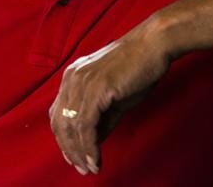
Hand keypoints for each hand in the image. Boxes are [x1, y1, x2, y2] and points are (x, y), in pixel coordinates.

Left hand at [49, 20, 171, 174]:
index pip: (58, 112)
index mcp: (73, 75)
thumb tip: (93, 142)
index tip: (73, 155)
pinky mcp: (96, 89)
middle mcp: (72, 78)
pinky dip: (89, 146)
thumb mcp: (115, 97)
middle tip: (80, 167)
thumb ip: (102, 119)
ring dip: (78, 152)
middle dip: (68, 149)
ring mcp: (82, 82)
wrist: (153, 44)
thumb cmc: (138, 66)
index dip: (63, 138)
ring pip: (71, 127)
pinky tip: (95, 158)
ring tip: (89, 167)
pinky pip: (85, 125)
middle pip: (60, 122)